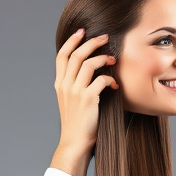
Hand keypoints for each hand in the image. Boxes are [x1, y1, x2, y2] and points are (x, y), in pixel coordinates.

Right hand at [51, 29, 117, 175]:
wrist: (75, 143)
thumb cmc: (77, 124)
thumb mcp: (71, 102)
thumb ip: (75, 86)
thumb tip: (90, 71)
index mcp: (60, 84)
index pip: (62, 55)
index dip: (71, 41)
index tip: (82, 31)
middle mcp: (65, 85)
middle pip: (76, 54)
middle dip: (91, 42)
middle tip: (104, 38)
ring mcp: (75, 92)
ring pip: (87, 63)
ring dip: (103, 58)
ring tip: (113, 60)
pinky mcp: (87, 99)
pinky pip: (100, 80)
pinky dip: (110, 79)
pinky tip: (115, 85)